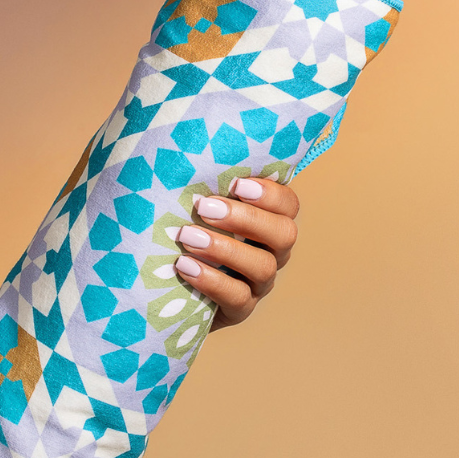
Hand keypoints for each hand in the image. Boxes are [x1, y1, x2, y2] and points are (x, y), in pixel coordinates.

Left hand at [174, 178, 299, 331]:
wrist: (170, 284)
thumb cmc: (186, 228)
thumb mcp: (198, 204)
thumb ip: (205, 182)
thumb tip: (187, 148)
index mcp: (269, 220)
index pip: (288, 204)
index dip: (270, 194)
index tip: (237, 184)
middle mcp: (273, 251)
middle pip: (284, 233)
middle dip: (246, 218)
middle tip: (205, 207)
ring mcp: (260, 282)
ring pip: (263, 266)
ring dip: (225, 248)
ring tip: (187, 237)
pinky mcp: (241, 309)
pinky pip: (237, 297)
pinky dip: (212, 280)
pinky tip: (185, 267)